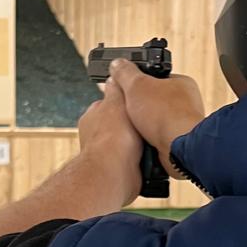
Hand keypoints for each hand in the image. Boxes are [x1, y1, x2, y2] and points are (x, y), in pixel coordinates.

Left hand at [78, 79, 143, 205]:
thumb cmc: (111, 137)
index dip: (129, 100)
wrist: (114, 172)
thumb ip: (117, 88)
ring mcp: (110, 153)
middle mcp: (99, 136)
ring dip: (144, 140)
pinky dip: (146, 157)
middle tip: (150, 120)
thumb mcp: (117, 101)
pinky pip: (139, 159)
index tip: (141, 100)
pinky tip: (150, 155)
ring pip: (133, 141)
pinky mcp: (121, 169)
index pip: (112, 103)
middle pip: (125, 122)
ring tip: (152, 138)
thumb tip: (116, 74)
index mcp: (94, 117)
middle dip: (139, 122)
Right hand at [107, 61, 204, 174]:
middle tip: (126, 108)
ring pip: (152, 120)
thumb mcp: (136, 86)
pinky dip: (146, 139)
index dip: (136, 82)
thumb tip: (117, 64)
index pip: (154, 77)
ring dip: (140, 124)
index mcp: (180, 83)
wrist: (178, 148)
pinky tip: (141, 139)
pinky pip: (156, 137)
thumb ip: (125, 73)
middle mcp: (184, 102)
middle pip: (152, 100)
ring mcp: (181, 123)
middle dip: (136, 106)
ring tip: (132, 126)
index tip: (124, 86)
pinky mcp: (177, 141)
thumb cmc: (165, 115)